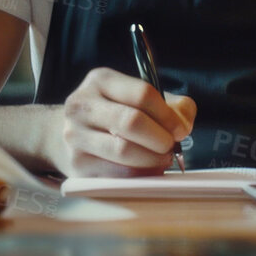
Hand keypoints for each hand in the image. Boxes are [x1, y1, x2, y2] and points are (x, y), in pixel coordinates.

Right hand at [48, 67, 196, 177]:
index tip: (180, 130)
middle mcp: (82, 104)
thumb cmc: (115, 114)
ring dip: (152, 159)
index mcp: (101, 80)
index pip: (142, 94)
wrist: (72, 133)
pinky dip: (139, 175)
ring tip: (161, 159)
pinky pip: (117, 174)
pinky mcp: (77, 164)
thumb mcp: (139, 98)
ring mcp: (75, 135)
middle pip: (131, 122)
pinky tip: (146, 170)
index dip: (168, 115)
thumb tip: (183, 126)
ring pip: (124, 151)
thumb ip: (173, 106)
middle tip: (170, 147)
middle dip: (160, 139)